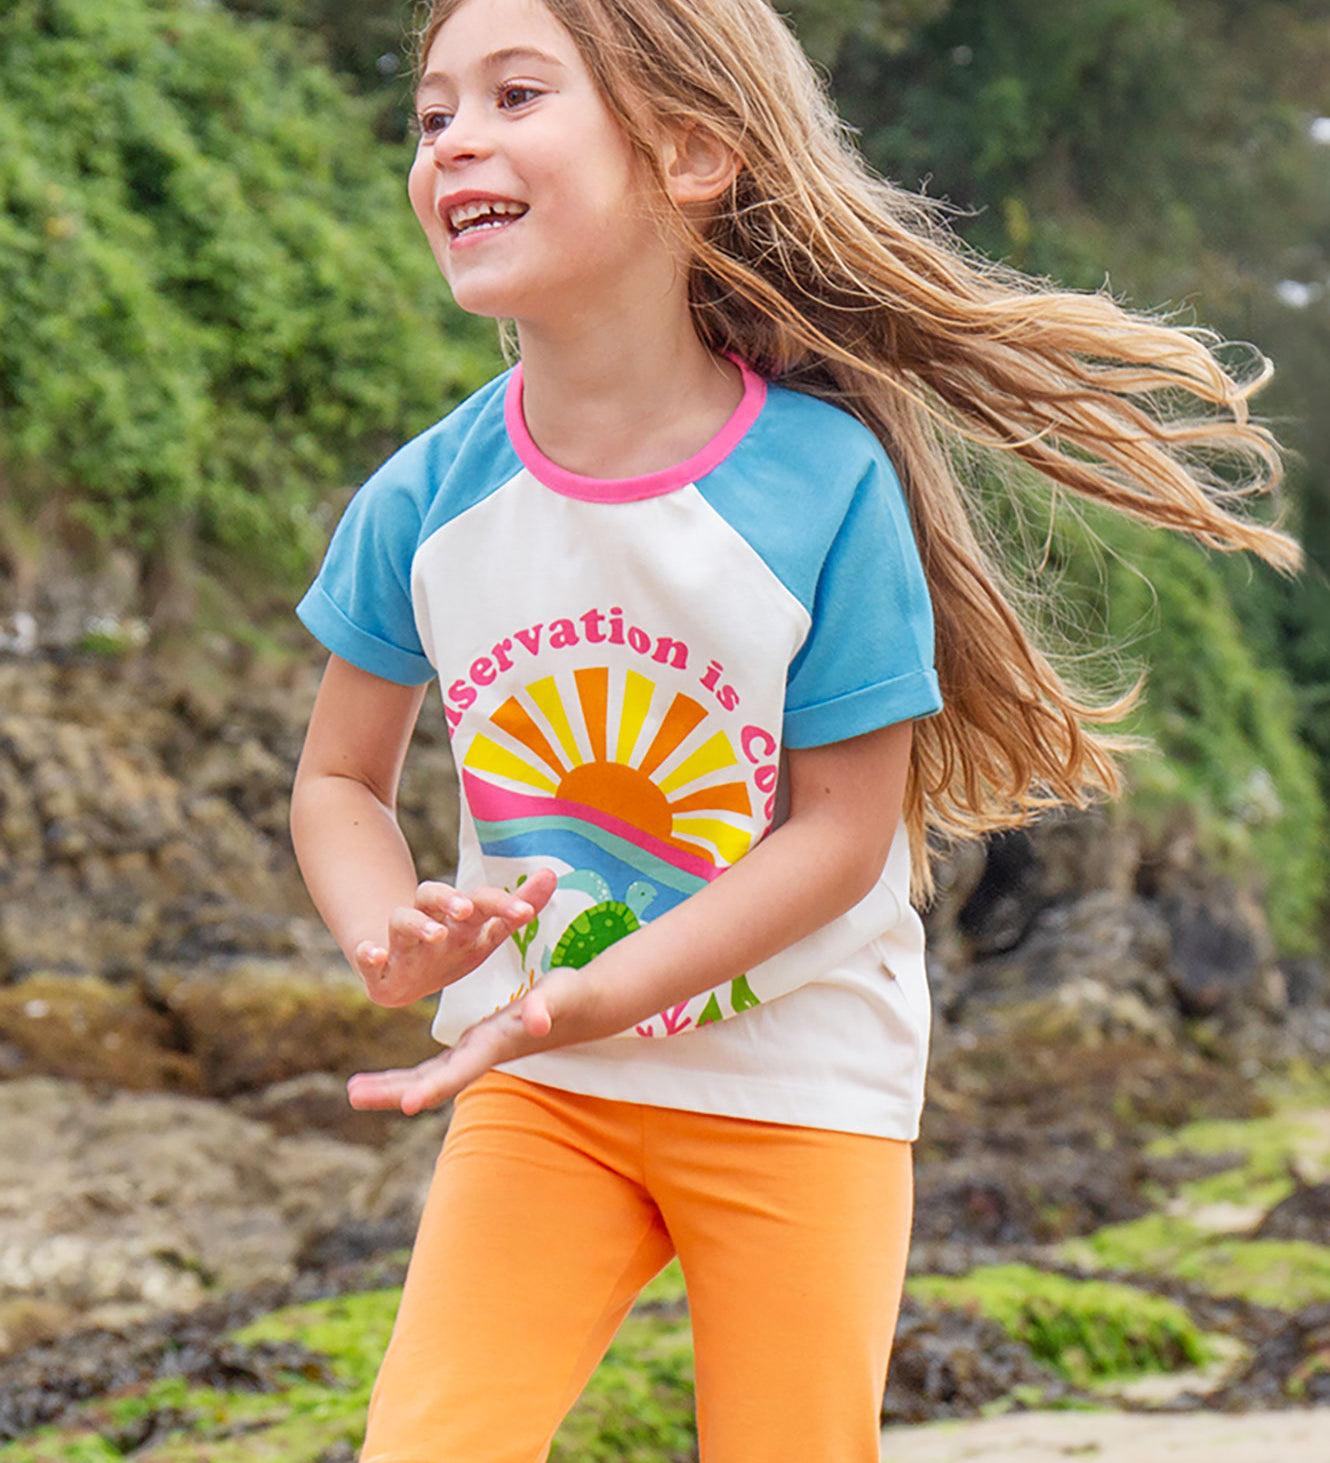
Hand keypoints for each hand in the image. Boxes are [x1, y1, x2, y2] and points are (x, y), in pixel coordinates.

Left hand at [346, 981, 561, 1113]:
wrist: (582, 1008)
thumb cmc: (570, 996)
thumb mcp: (559, 994)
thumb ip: (547, 1005)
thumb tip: (538, 1019)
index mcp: (496, 1043)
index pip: (460, 1068)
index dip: (434, 1085)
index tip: (407, 1104)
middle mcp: (482, 1053)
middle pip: (433, 1079)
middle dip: (394, 1090)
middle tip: (353, 1095)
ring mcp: (477, 1053)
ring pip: (428, 1076)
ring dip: (391, 1087)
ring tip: (353, 1092)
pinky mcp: (476, 1046)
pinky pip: (435, 1066)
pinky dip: (407, 1076)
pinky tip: (383, 1083)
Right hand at [353, 868, 556, 1007]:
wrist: (401, 977)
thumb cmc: (451, 950)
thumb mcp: (486, 934)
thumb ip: (518, 908)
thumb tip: (552, 874)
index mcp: (458, 918)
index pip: (480, 902)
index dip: (502, 904)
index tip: (526, 913)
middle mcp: (429, 923)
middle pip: (434, 898)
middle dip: (450, 900)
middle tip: (466, 909)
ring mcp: (401, 942)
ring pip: (403, 921)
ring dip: (417, 925)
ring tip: (434, 934)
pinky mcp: (375, 965)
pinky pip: (366, 955)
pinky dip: (368, 953)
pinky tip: (374, 954)